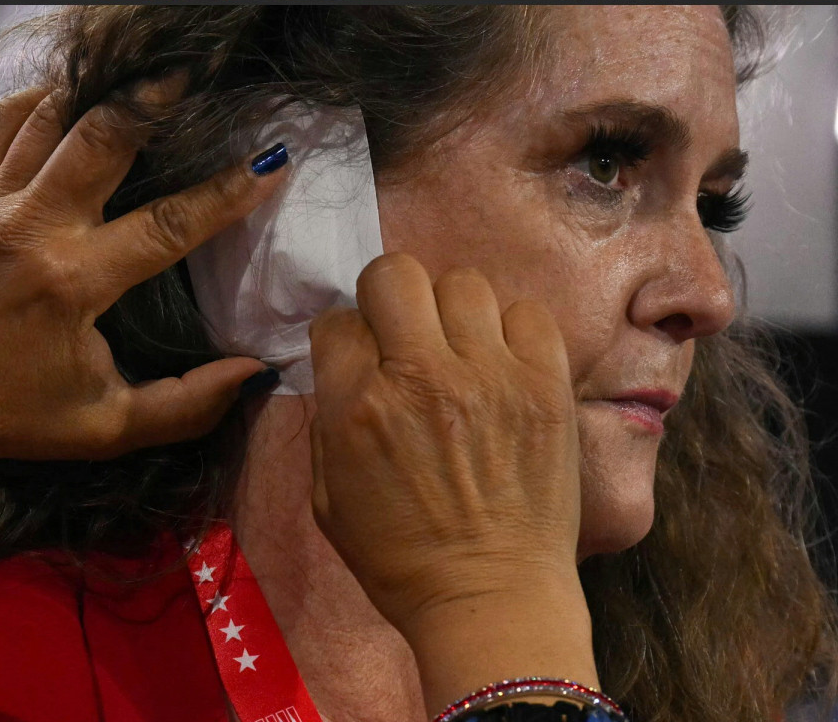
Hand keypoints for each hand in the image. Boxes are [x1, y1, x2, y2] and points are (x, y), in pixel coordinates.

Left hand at [0, 82, 283, 497]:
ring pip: (50, 119)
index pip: (168, 225)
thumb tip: (254, 372)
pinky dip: (33, 99)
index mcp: (73, 284)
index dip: (227, 193)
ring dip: (96, 91)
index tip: (269, 164)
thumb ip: (187, 405)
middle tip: (191, 74)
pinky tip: (65, 94)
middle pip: (102, 139)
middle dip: (152, 100)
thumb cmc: (11, 414)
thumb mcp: (105, 428)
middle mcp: (31, 230)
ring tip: (137, 73)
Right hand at [309, 253, 597, 711]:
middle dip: (389, 300)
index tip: (362, 362)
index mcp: (358, 407)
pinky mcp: (546, 387)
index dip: (346, 338)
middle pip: (394, 274)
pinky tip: (503, 365)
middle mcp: (421, 377)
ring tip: (461, 351)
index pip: (337, 319)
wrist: (492, 600)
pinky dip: (511, 331)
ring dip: (452, 313)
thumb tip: (341, 364)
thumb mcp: (328, 494)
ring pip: (461, 283)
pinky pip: (527, 313)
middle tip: (404, 338)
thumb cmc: (400, 558)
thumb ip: (328, 418)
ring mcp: (490, 377)